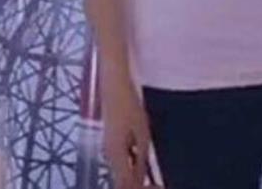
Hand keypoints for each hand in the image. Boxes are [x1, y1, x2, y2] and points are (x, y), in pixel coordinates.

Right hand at [100, 73, 151, 188]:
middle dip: (136, 184)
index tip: (154, 186)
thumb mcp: (141, 132)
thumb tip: (142, 179)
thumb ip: (141, 157)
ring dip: (134, 176)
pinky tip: (141, 160)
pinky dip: (130, 165)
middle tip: (154, 182)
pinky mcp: (109, 141)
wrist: (113, 84)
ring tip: (150, 175)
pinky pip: (119, 161)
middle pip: (120, 180)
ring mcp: (107, 148)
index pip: (124, 185)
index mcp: (115, 155)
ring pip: (119, 171)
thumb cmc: (129, 105)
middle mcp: (107, 155)